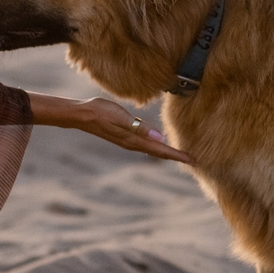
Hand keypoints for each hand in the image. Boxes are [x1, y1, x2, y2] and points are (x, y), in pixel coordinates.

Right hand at [27, 93, 195, 166]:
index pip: (160, 149)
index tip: (191, 160)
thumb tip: (159, 137)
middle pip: (158, 152)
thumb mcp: (121, 116)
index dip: (176, 155)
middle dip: (175, 156)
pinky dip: (155, 147)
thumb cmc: (101, 112)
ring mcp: (128, 140)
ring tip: (179, 155)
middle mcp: (132, 143)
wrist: (81, 114)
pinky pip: (144, 144)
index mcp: (134, 139)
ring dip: (166, 153)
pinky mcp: (124, 136)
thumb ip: (139, 127)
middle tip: (192, 161)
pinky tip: (158, 144)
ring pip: (152, 149)